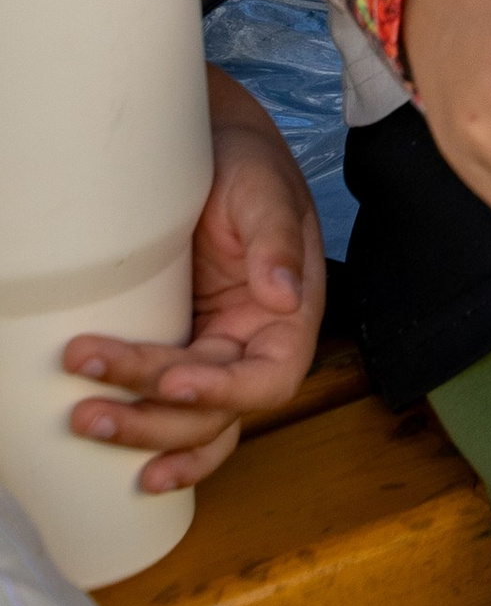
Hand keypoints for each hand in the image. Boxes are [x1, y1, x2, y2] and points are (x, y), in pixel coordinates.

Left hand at [62, 71, 325, 492]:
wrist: (209, 151)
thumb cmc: (247, 166)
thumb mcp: (266, 191)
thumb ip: (278, 238)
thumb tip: (285, 295)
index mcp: (290, 316)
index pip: (269, 378)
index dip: (223, 392)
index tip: (172, 380)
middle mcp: (254, 346)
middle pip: (215, 413)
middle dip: (154, 419)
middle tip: (92, 410)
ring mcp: (214, 354)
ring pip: (188, 423)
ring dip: (140, 434)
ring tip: (85, 421)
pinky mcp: (178, 349)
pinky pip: (166, 407)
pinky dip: (147, 436)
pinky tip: (118, 454)